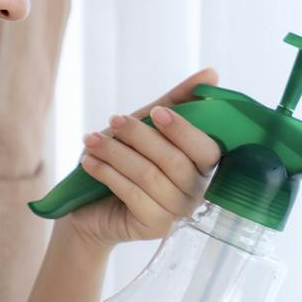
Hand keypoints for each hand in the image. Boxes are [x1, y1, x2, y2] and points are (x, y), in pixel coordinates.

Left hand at [64, 68, 225, 247]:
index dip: (183, 130)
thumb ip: (178, 103)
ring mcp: (178, 213)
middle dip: (141, 136)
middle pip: (174, 161)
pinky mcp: (155, 227)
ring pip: (149, 175)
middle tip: (114, 120)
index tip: (155, 111)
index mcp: (203, 167)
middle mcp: (197, 192)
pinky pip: (133, 194)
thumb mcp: (147, 127)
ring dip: (116, 153)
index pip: (207, 149)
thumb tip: (212, 74)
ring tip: (90, 140)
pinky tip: (89, 161)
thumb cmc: (125, 161)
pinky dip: (107, 173)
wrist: (90, 207)